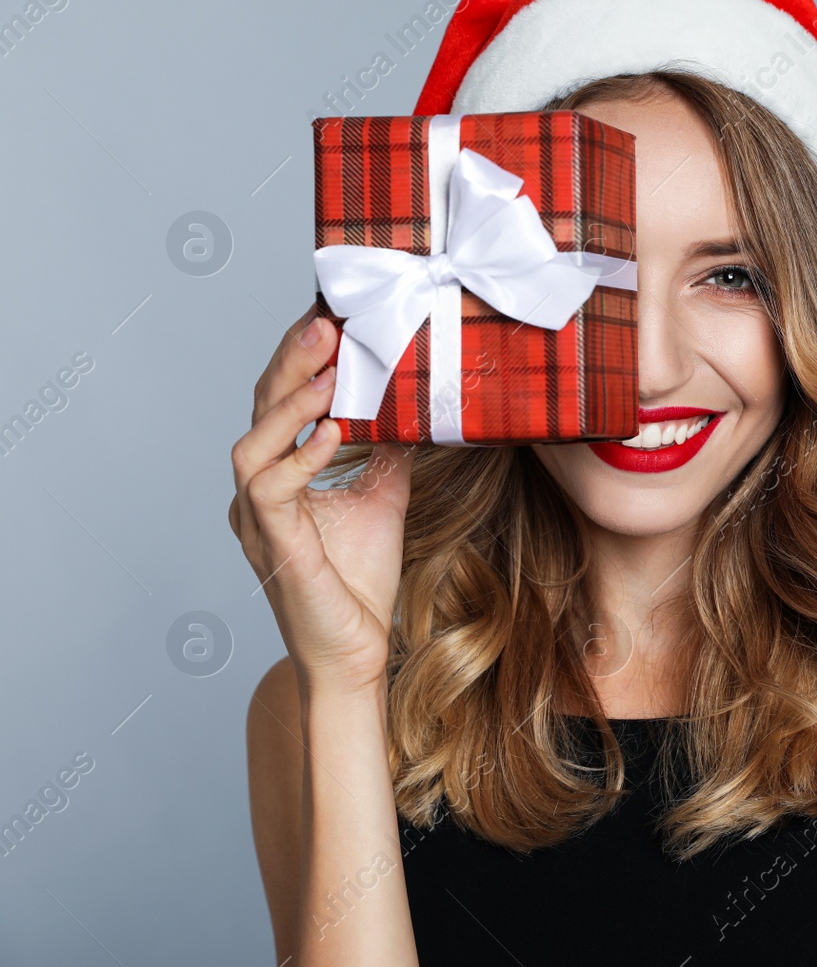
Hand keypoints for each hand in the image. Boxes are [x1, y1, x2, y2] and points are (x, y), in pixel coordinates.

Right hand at [229, 306, 413, 696]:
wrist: (355, 650)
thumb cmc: (358, 579)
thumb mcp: (384, 495)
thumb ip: (388, 448)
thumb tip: (414, 399)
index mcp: (279, 474)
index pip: (281, 402)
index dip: (301, 359)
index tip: (332, 316)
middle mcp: (257, 490)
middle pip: (260, 409)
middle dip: (293, 361)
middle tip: (327, 322)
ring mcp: (256, 517)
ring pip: (253, 443)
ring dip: (291, 402)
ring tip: (329, 368)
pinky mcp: (271, 543)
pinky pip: (272, 488)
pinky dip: (301, 456)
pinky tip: (332, 431)